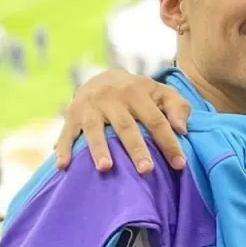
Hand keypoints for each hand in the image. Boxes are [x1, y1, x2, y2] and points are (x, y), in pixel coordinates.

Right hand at [54, 70, 190, 173]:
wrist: (100, 76)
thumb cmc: (137, 93)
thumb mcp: (160, 92)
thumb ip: (177, 106)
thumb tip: (182, 129)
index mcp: (136, 92)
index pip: (156, 120)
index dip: (168, 142)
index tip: (179, 164)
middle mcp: (112, 98)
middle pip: (126, 126)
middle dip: (136, 149)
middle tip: (146, 170)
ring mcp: (89, 107)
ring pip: (94, 130)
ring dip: (99, 149)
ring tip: (106, 168)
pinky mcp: (72, 115)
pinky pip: (67, 133)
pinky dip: (63, 149)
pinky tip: (63, 166)